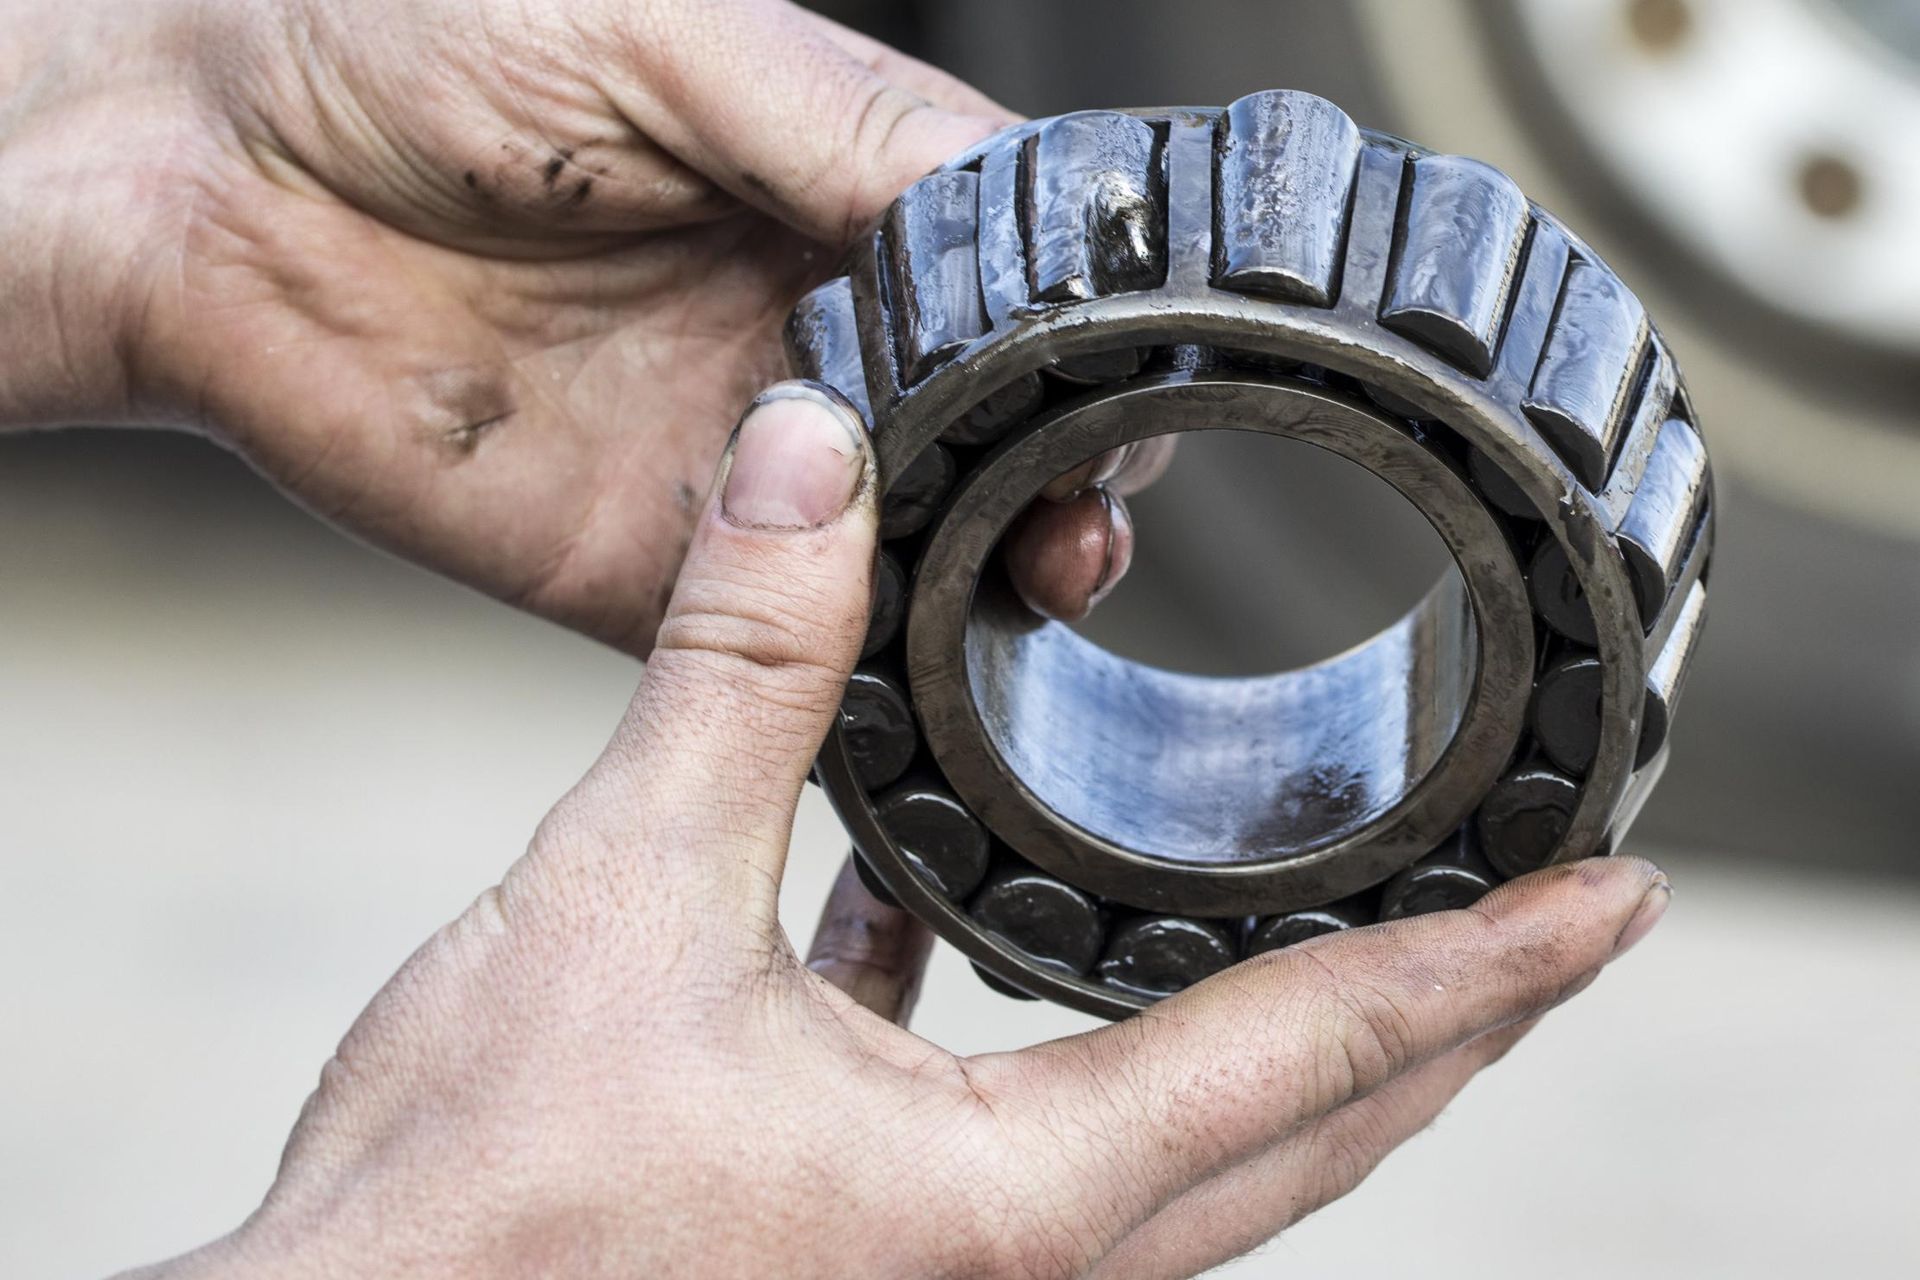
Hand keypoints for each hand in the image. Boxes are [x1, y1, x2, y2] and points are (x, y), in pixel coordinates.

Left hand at [0, 0, 1149, 646]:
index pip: (1005, 282)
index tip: (1121, 387)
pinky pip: (772, 631)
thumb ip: (843, 123)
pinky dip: (849, 654)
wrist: (195, 187)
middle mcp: (793, 332)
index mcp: (817, 194)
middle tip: (1086, 512)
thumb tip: (1017, 193)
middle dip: (1055, 476)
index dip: (1076, 340)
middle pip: (982, 429)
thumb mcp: (659, 27)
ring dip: (981, 571)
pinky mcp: (643, 564)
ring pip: (903, 543)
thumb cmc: (393, 42)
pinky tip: (910, 645)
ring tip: (1033, 574)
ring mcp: (726, 455)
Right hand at [140, 387, 1671, 1279]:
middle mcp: (1016, 1272)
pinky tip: (972, 925)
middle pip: (1311, 1140)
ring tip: (1356, 931)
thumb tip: (808, 468)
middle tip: (1553, 925)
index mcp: (1001, 1201)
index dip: (1482, 965)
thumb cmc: (464, 1219)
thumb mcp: (612, 902)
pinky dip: (1066, 1045)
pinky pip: (1037, 1145)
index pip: (1312, 1057)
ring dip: (1289, 1045)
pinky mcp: (872, 1259)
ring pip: (1203, 1158)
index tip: (1608, 901)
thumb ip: (738, 671)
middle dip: (1447, 1024)